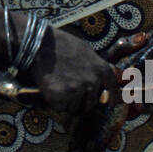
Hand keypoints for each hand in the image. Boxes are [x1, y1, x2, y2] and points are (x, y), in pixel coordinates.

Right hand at [21, 20, 122, 151]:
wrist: (39, 43)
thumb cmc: (62, 44)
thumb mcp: (87, 51)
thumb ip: (97, 67)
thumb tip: (109, 77)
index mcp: (102, 70)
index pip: (113, 92)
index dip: (111, 100)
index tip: (110, 105)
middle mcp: (92, 82)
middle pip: (90, 105)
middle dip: (81, 102)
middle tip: (69, 89)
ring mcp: (76, 90)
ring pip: (74, 108)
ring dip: (67, 102)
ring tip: (58, 83)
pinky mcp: (60, 96)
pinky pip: (60, 108)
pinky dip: (54, 101)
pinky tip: (50, 86)